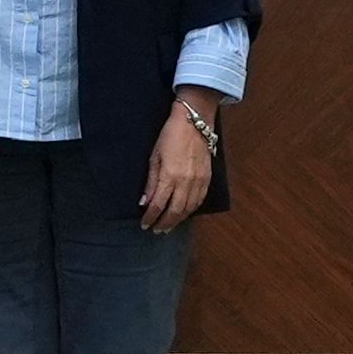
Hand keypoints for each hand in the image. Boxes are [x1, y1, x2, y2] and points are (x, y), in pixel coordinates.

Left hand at [142, 104, 214, 232]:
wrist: (194, 123)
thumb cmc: (170, 136)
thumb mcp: (154, 157)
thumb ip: (150, 181)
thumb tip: (145, 201)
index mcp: (170, 176)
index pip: (158, 205)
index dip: (150, 217)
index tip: (144, 224)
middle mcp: (186, 182)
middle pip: (175, 211)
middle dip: (164, 223)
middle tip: (156, 230)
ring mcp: (199, 181)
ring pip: (189, 209)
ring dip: (178, 220)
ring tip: (169, 227)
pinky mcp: (208, 178)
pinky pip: (200, 200)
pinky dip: (191, 210)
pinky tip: (185, 214)